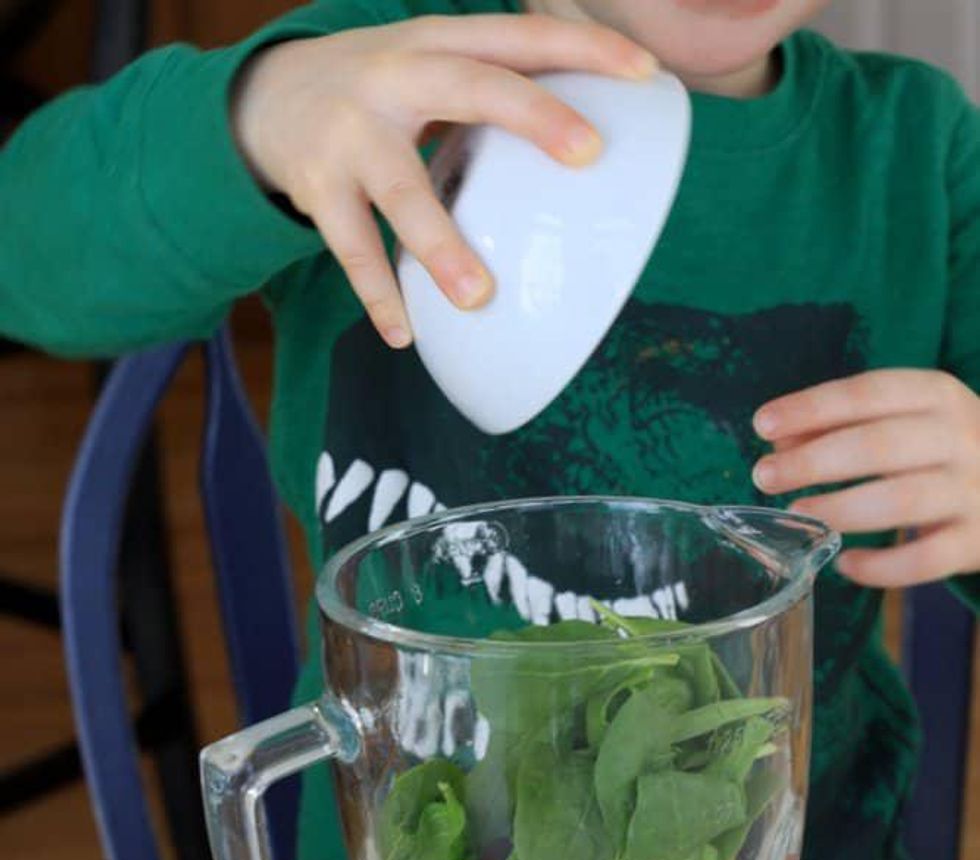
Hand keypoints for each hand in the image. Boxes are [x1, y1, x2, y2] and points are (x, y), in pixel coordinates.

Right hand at [232, 14, 654, 346]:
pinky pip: (350, 248)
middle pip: (469, 86)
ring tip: (477, 296)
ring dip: (438, 243)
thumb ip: (490, 94)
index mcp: (435, 43)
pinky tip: (403, 334)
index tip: (642, 74)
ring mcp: (351, 133)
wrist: (265, 97)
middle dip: (530, 115)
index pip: (517, 36)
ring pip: (400, 188)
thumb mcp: (429, 68)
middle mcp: (393, 76)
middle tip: (586, 155)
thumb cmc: (376, 94)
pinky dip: (377, 294)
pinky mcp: (316, 187)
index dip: (580, 48)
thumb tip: (588, 153)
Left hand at [752, 370, 979, 586]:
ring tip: (799, 513)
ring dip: (840, 508)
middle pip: (879, 444)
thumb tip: (779, 443)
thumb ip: (844, 428)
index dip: (812, 407)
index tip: (762, 424)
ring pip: (901, 500)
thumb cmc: (944, 451)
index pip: (868, 392)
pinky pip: (924, 559)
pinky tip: (846, 564)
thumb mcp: (907, 423)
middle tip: (764, 476)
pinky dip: (880, 567)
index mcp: (938, 396)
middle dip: (814, 460)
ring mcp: (974, 491)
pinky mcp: (977, 541)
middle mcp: (961, 437)